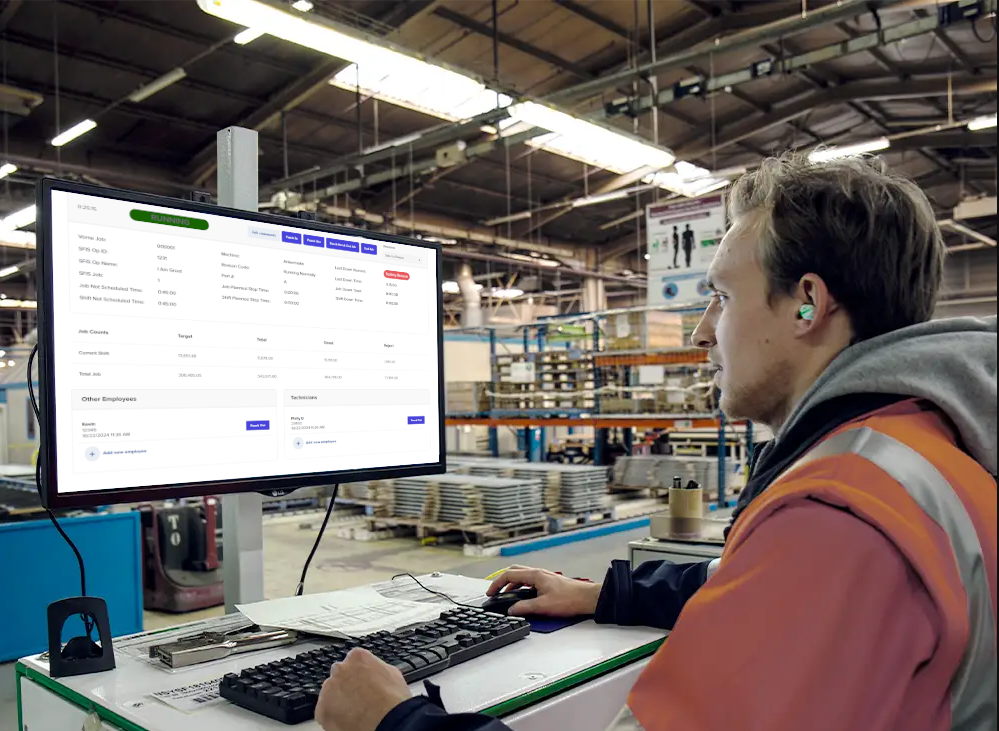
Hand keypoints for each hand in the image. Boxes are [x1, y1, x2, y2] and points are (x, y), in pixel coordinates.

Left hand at [315, 648, 410, 730]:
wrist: (388, 720)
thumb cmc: (393, 700)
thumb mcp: (391, 673)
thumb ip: (376, 668)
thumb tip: (373, 672)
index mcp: (357, 657)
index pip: (352, 662)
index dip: (358, 675)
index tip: (362, 684)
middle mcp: (340, 669)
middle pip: (339, 677)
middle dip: (345, 686)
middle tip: (358, 700)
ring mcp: (329, 689)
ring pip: (330, 694)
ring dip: (338, 701)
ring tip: (354, 713)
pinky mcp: (322, 709)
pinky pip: (324, 712)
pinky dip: (333, 717)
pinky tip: (348, 721)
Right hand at [486, 566, 601, 616]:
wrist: (587, 598)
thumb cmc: (570, 599)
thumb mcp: (543, 606)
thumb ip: (525, 608)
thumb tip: (511, 610)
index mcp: (535, 575)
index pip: (509, 574)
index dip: (497, 584)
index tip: (490, 593)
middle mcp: (538, 573)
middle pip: (514, 572)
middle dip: (502, 581)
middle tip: (495, 592)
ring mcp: (544, 577)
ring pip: (522, 576)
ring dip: (512, 584)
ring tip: (507, 596)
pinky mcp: (549, 582)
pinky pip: (529, 581)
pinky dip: (521, 587)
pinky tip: (523, 597)